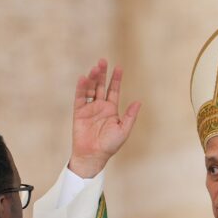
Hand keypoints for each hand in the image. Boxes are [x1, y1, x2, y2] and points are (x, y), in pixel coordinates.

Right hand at [69, 59, 141, 178]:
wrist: (93, 155)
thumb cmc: (110, 145)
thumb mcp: (123, 130)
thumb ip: (130, 116)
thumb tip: (138, 101)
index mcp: (111, 110)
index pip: (113, 90)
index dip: (116, 79)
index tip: (119, 67)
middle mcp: (100, 106)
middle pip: (101, 86)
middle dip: (102, 74)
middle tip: (103, 61)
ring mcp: (89, 108)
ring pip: (91, 89)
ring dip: (93, 78)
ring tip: (95, 68)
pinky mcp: (79, 112)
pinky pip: (80, 97)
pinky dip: (81, 88)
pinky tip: (84, 79)